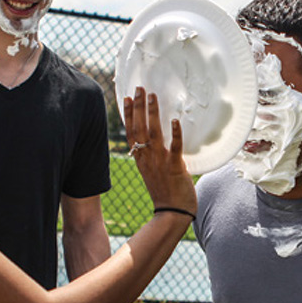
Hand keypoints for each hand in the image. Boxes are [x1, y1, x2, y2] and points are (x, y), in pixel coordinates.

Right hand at [124, 87, 196, 217]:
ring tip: (152, 95)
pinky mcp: (174, 167)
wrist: (172, 214)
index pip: (131, 132)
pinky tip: (174, 120)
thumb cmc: (166, 195)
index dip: (128, 114)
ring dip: (152, 113)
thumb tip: (161, 144)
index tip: (126, 97)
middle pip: (139, 128)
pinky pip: (174, 147)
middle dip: (138, 106)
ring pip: (153, 133)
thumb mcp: (154, 173)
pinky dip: (175, 133)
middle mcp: (147, 158)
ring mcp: (160, 162)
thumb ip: (154, 158)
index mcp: (141, 160)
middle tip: (139, 88)